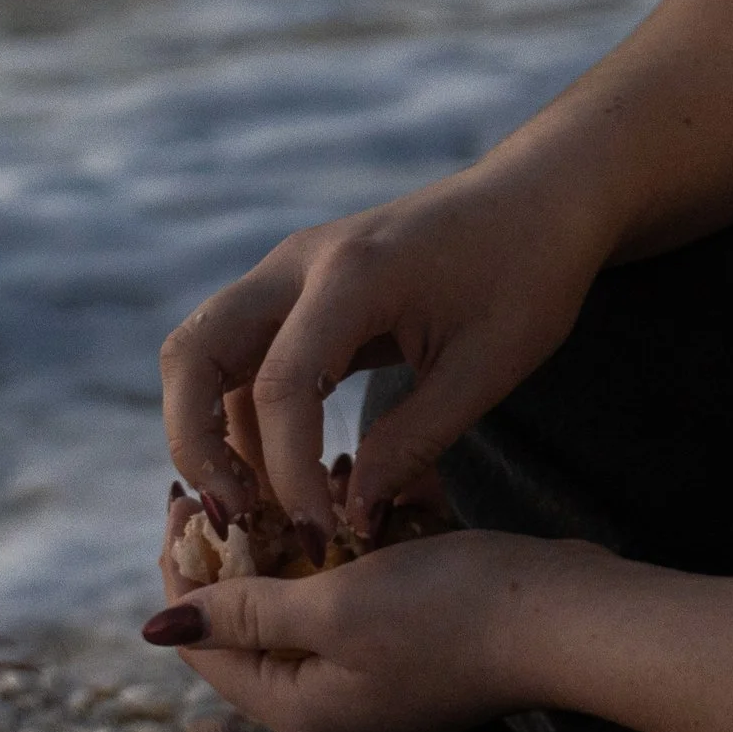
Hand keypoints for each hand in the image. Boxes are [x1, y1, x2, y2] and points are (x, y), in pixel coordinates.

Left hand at [148, 488, 610, 731]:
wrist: (566, 620)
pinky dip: (351, 545)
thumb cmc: (452, 612)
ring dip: (298, 539)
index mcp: (303, 711)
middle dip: (241, 548)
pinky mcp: (417, 647)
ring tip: (296, 470)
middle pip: (254, 625)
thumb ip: (247, 612)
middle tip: (234, 474)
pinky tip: (359, 490)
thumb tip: (158, 628)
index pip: (208, 645)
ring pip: (309, 601)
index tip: (179, 498)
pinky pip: (360, 593)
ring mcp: (379, 680)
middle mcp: (334, 707)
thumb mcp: (336, 605)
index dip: (181, 572)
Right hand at [159, 163, 615, 545]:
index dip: (288, 473)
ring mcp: (290, 269)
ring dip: (207, 429)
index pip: (282, 386)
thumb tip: (352, 519)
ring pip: (202, 350)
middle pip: (193, 352)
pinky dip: (240, 412)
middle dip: (195, 444)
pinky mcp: (297, 285)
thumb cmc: (528, 273)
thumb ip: (413, 443)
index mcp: (352, 274)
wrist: (539, 197)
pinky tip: (280, 469)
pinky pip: (240, 352)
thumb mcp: (487, 368)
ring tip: (255, 506)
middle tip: (237, 518)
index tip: (319, 535)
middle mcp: (299, 262)